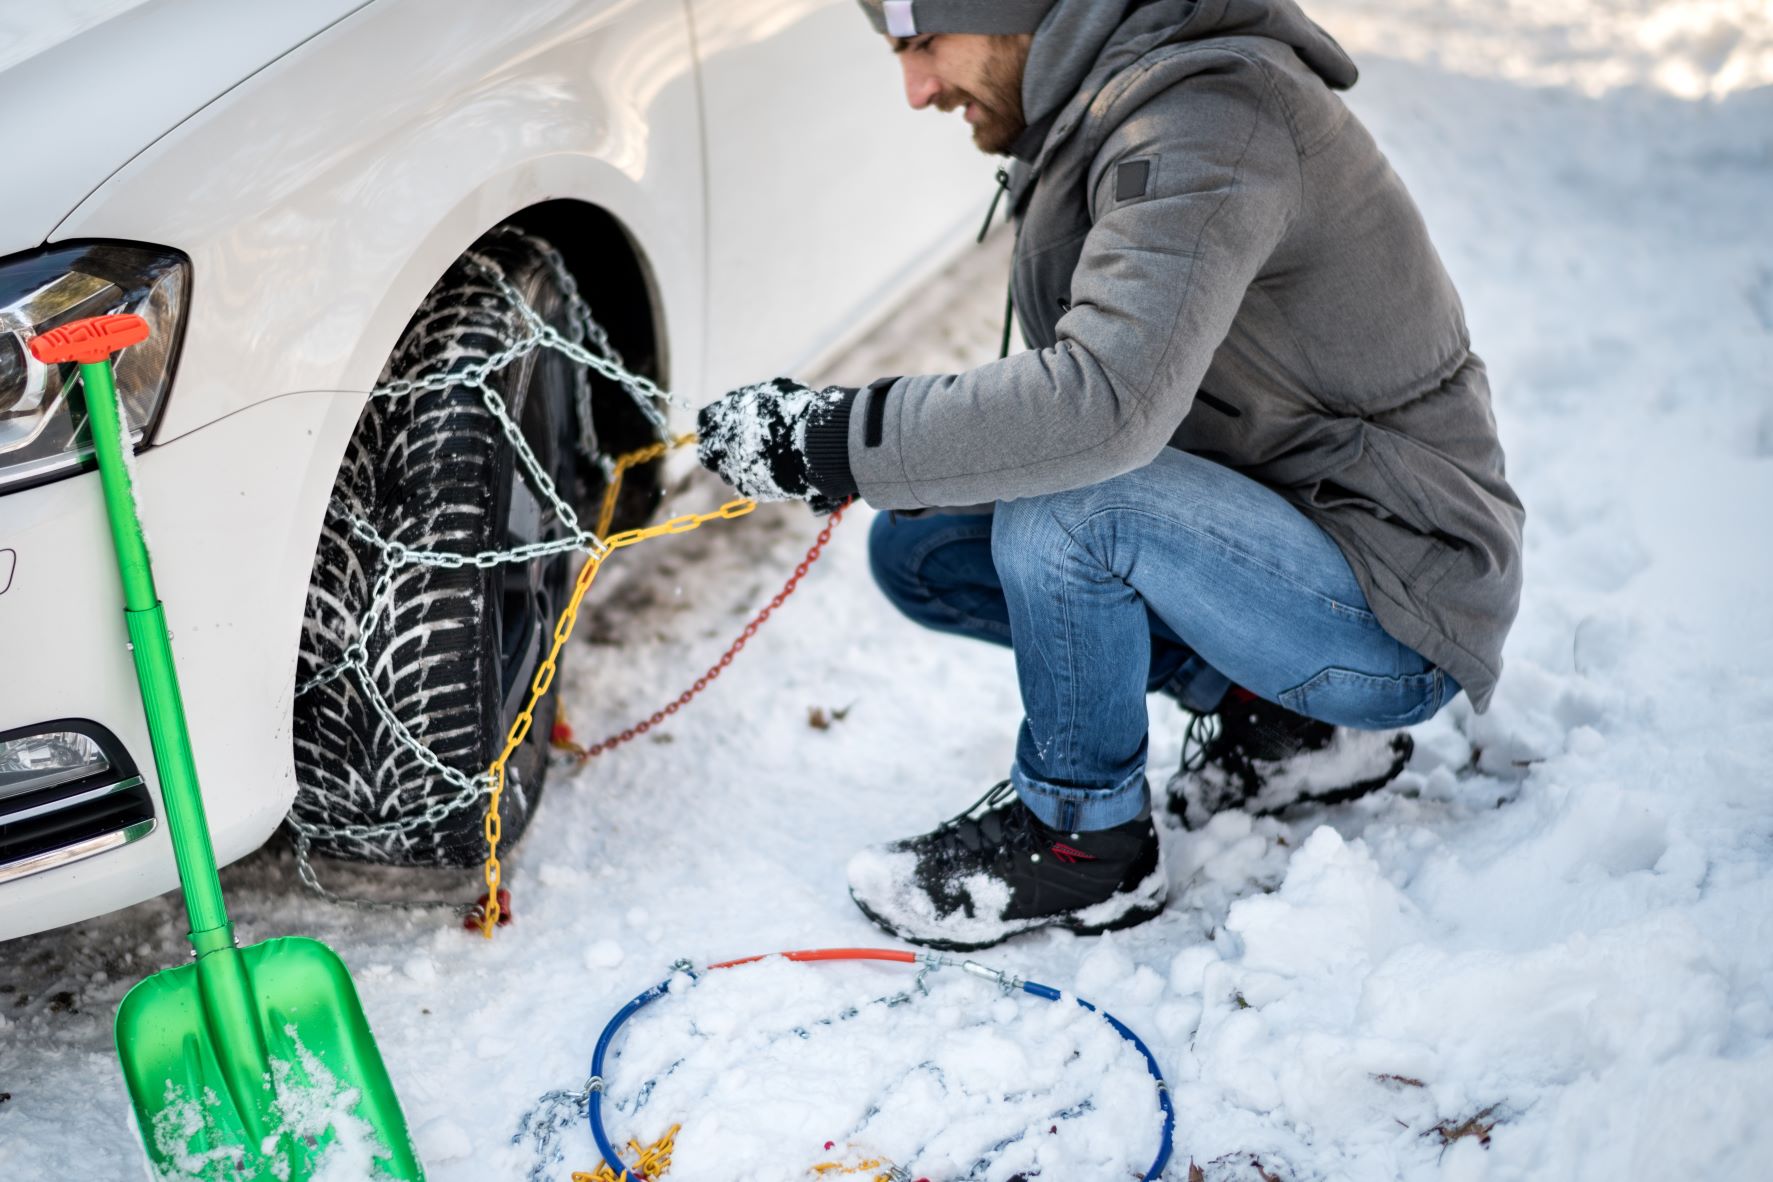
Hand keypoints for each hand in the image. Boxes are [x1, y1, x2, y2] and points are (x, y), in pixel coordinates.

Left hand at [696, 377, 850, 507]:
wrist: (813, 444)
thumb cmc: (796, 411)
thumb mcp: (771, 392)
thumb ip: (749, 398)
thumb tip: (739, 400)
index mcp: (725, 417)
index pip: (705, 421)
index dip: (712, 424)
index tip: (719, 427)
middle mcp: (722, 444)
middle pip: (707, 452)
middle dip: (717, 451)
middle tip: (733, 448)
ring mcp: (733, 468)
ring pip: (725, 472)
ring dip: (737, 466)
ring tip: (761, 460)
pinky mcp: (748, 487)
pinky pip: (746, 483)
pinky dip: (756, 479)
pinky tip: (772, 471)